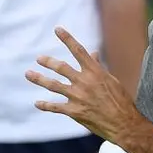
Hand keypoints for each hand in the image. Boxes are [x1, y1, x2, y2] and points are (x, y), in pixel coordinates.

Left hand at [28, 27, 148, 147]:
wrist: (123, 123)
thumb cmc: (120, 101)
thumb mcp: (111, 80)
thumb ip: (98, 67)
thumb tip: (93, 54)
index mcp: (95, 72)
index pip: (78, 51)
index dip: (67, 39)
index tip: (57, 30)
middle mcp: (84, 82)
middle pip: (61, 68)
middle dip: (48, 62)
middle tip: (39, 58)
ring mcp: (77, 97)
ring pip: (53, 85)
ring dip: (39, 79)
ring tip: (29, 74)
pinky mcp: (74, 112)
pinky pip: (55, 107)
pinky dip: (45, 105)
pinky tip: (37, 103)